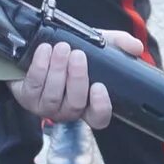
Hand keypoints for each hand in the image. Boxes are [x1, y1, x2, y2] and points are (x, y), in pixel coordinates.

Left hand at [12, 35, 135, 127]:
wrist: (36, 51)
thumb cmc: (69, 54)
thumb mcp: (96, 46)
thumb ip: (117, 44)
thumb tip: (136, 47)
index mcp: (88, 104)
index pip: (99, 119)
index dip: (100, 107)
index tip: (99, 86)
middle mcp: (68, 110)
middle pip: (76, 103)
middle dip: (77, 78)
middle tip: (77, 54)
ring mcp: (47, 106)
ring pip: (54, 95)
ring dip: (58, 69)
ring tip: (61, 48)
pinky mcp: (28, 98)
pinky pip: (36, 84)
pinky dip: (41, 65)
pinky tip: (45, 50)